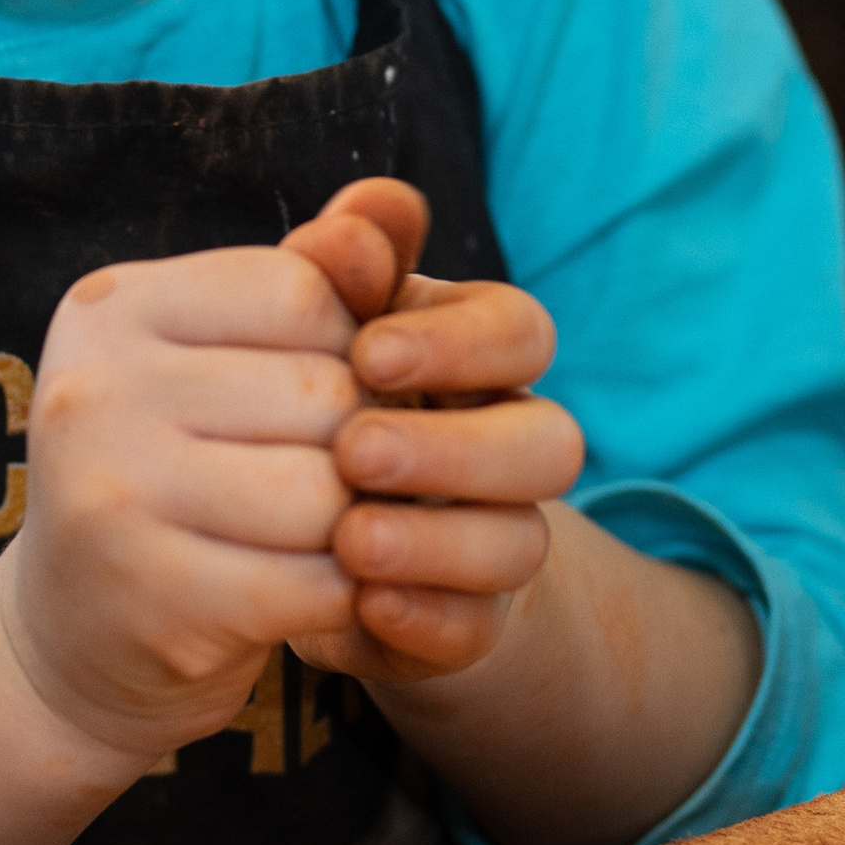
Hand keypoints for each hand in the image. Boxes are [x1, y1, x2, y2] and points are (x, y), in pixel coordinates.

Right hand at [0, 235, 371, 765]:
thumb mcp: (220, 358)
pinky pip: (315, 584)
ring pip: (328, 494)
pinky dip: (342, 595)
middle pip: (325, 395)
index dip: (350, 347)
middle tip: (341, 476)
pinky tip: (315, 593)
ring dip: (358, 524)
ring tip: (329, 534)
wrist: (70, 636)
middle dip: (363, 441)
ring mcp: (111, 495)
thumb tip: (397, 199)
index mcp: (109, 308)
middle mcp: (92, 390)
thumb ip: (314, 276)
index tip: (323, 394)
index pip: (302, 291)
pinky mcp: (152, 599)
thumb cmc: (173, 469)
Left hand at [283, 180, 584, 686]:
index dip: (458, 343)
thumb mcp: (315, 323)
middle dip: (454, 448)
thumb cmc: (311, 393)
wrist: (293, 531)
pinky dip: (423, 615)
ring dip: (437, 541)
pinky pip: (475, 630)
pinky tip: (362, 599)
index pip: (519, 332)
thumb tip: (363, 214)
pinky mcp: (464, 625)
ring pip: (522, 543)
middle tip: (354, 450)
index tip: (366, 352)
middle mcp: (507, 445)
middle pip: (550, 444)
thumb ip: (340, 266)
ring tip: (350, 537)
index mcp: (478, 359)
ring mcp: (494, 540)